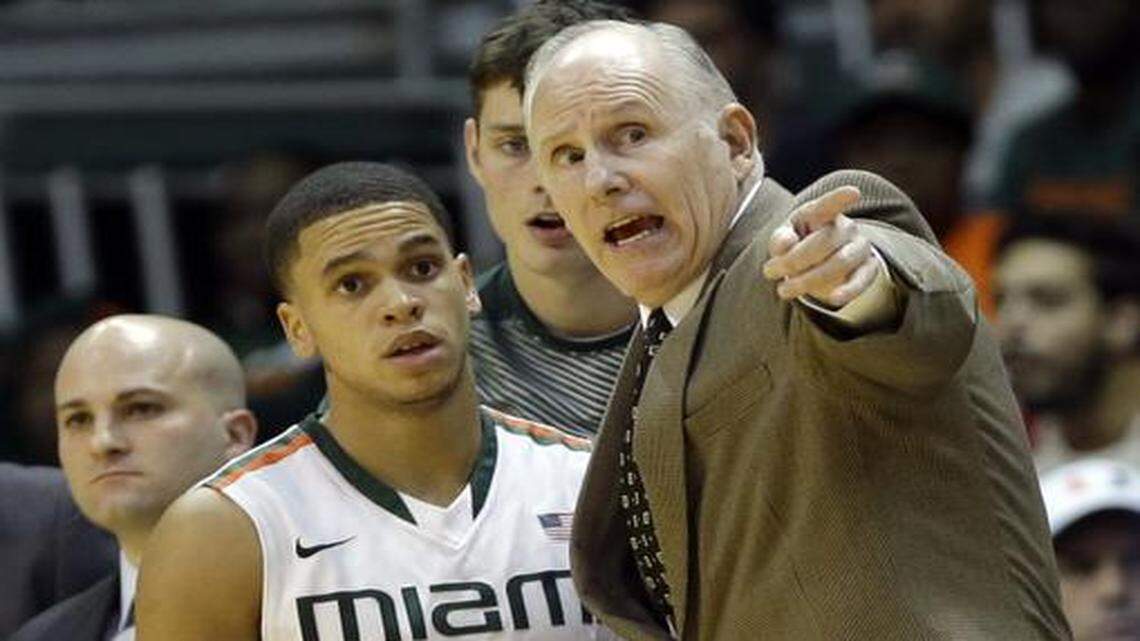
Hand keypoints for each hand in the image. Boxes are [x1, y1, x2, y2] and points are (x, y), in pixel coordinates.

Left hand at [762, 186, 878, 308]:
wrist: (819, 263)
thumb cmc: (798, 244)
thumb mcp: (783, 239)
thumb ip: (780, 239)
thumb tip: (785, 242)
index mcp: (821, 213)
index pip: (830, 204)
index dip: (841, 198)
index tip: (854, 192)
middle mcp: (846, 227)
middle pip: (823, 241)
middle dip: (793, 260)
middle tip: (769, 272)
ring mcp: (860, 247)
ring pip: (840, 262)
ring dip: (809, 279)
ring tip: (783, 290)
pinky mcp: (868, 269)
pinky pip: (861, 280)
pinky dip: (848, 291)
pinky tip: (833, 299)